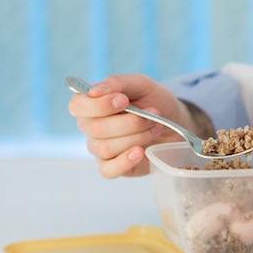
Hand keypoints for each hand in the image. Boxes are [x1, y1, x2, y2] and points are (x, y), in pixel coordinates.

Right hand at [69, 73, 198, 177]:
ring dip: (137, 136)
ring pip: (106, 148)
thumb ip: (117, 83)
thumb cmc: (154, 101)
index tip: (124, 100)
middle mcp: (90, 127)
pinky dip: (125, 161)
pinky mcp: (112, 167)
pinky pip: (109, 170)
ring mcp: (99, 149)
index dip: (99, 105)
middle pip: (96, 128)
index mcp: (91, 104)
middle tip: (153, 115)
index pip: (77, 106)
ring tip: (155, 128)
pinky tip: (140, 152)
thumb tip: (95, 91)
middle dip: (130, 122)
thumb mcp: (141, 84)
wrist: (175, 122)